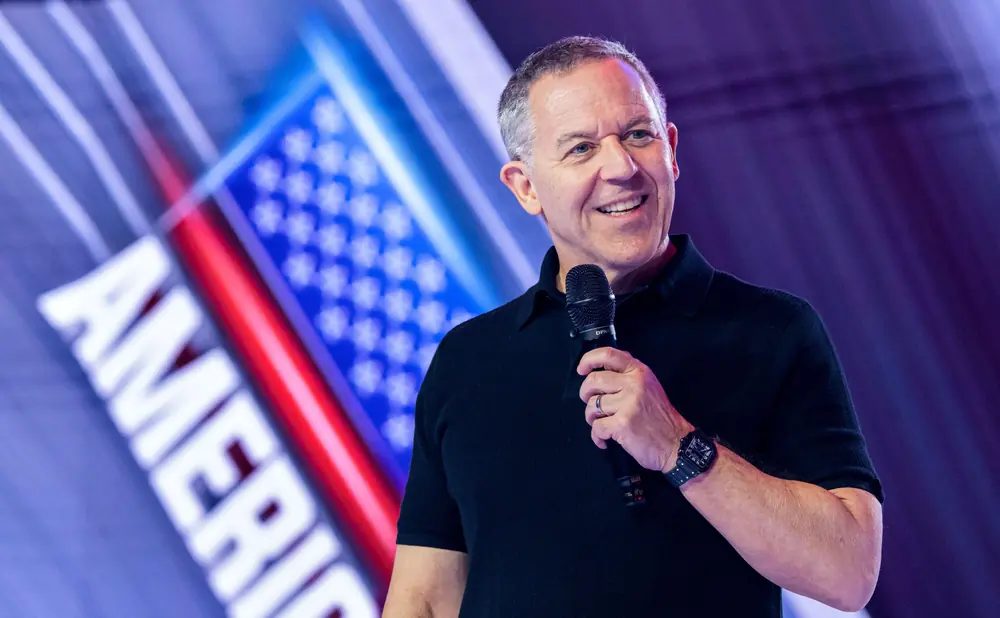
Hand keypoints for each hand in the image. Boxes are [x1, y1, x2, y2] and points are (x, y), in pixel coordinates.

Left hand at [578, 347, 694, 472]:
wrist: (676, 445)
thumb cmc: (662, 418)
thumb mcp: (650, 386)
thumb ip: (629, 375)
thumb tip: (603, 366)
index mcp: (639, 372)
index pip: (608, 355)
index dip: (588, 360)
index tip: (581, 369)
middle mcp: (634, 384)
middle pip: (593, 380)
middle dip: (585, 393)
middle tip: (592, 404)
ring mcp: (628, 404)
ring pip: (592, 405)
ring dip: (592, 418)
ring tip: (602, 424)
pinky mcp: (622, 424)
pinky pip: (596, 427)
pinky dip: (597, 436)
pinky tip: (605, 440)